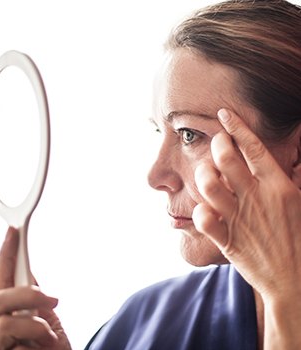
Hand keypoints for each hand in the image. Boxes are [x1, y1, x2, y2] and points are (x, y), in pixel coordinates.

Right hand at [0, 227, 71, 349]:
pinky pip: (10, 344)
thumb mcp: (47, 324)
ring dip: (33, 324)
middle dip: (26, 293)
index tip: (13, 231)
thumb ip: (36, 303)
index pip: (1, 278)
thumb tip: (31, 275)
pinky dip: (35, 342)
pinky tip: (44, 348)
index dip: (5, 253)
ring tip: (49, 336)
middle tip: (52, 298)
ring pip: (1, 321)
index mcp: (7, 315)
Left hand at [192, 108, 300, 298]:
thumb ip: (295, 177)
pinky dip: (199, 210)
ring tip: (206, 173)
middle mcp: (257, 198)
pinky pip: (203, 218)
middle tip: (216, 143)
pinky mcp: (227, 240)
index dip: (237, 127)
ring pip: (209, 184)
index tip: (223, 113)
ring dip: (203, 174)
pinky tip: (204, 209)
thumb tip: (294, 152)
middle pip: (226, 158)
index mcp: (279, 186)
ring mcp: (240, 218)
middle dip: (216, 144)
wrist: (296, 282)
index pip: (254, 148)